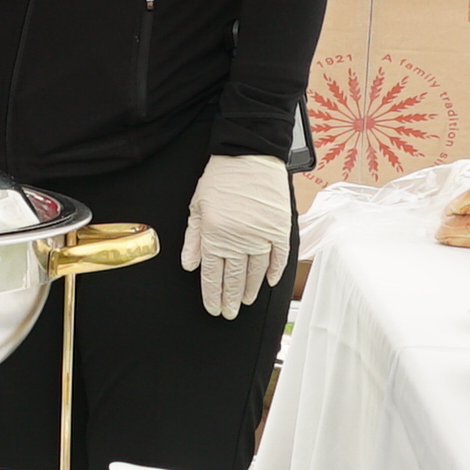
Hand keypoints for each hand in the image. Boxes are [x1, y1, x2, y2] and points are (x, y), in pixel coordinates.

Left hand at [181, 155, 292, 319]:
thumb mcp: (197, 207)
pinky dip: (275, 271)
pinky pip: (279, 257)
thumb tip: (190, 265)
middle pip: (234, 278)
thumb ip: (193, 239)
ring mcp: (262, 235)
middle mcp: (239, 239)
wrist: (249, 155)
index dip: (212, 295)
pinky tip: (269, 283)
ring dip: (251, 289)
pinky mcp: (279, 228)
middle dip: (230, 299)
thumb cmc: (220, 178)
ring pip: (256, 272)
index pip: (213, 274)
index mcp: (215, 235)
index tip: (214, 308)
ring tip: (246, 302)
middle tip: (229, 314)